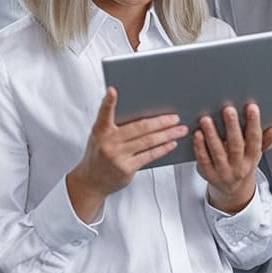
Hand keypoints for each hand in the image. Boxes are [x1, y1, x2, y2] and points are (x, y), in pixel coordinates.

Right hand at [66, 87, 187, 221]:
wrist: (91, 182)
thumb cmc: (99, 154)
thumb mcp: (99, 137)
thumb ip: (113, 124)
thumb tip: (139, 110)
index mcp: (100, 131)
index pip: (104, 113)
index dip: (108, 102)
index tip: (113, 91)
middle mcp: (108, 142)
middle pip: (139, 127)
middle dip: (161, 121)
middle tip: (175, 117)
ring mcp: (117, 156)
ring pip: (148, 141)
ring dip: (167, 134)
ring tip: (180, 130)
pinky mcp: (126, 168)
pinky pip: (149, 155)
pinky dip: (162, 148)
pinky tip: (171, 143)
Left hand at [193, 101, 271, 213]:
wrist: (232, 190)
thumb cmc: (243, 165)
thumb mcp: (256, 153)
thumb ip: (266, 139)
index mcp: (252, 159)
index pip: (255, 140)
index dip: (254, 124)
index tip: (252, 107)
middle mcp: (238, 167)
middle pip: (236, 146)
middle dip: (232, 127)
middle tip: (228, 110)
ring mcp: (223, 172)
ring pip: (217, 153)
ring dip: (212, 135)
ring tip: (206, 119)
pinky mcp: (208, 174)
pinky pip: (203, 160)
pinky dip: (199, 146)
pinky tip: (197, 133)